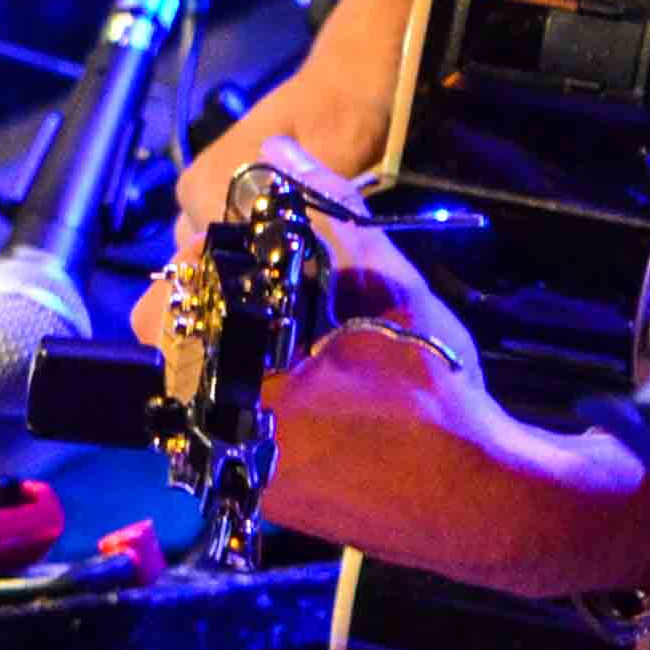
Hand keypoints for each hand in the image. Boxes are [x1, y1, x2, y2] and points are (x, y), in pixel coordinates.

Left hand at [208, 146, 649, 588]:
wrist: (481, 501)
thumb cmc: (437, 392)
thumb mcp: (389, 289)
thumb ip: (328, 214)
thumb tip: (280, 148)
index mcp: (241, 384)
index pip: (167, 307)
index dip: (203, 264)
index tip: (248, 250)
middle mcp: (225, 439)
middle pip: (172, 349)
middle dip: (210, 307)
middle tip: (267, 286)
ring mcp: (241, 476)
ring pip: (198, 389)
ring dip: (231, 349)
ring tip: (290, 328)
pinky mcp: (266, 499)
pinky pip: (231, 427)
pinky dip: (255, 392)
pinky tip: (309, 378)